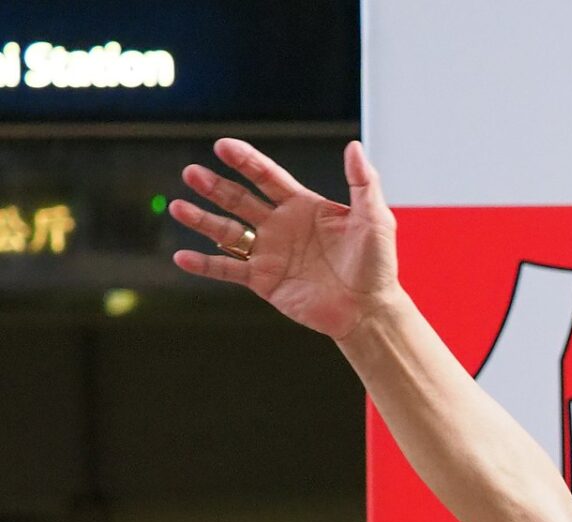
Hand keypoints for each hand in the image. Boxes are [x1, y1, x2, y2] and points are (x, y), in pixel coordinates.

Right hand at [169, 138, 401, 341]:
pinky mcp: (263, 281)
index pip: (268, 177)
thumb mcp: (375, 218)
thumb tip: (354, 147)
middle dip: (215, 186)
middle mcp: (282, 226)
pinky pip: (227, 270)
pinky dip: (204, 265)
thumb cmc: (377, 264)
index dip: (246, 161)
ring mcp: (270, 253)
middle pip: (240, 200)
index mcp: (305, 206)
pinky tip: (182, 256)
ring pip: (227, 232)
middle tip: (191, 173)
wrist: (369, 308)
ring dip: (201, 219)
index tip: (222, 146)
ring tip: (177, 206)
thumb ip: (364, 182)